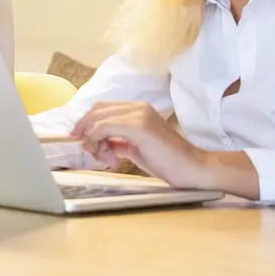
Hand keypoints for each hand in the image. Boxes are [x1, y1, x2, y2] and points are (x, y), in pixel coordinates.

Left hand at [70, 102, 207, 187]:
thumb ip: (116, 141)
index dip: (87, 123)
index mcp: (138, 109)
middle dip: (85, 130)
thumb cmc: (166, 161)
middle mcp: (138, 107)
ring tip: (106, 158)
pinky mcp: (139, 126)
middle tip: (88, 149)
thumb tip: (93, 142)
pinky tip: (111, 160)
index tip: (82, 141)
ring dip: (93, 140)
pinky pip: (105, 128)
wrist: (191, 169)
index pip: (102, 108)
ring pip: (98, 119)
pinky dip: (99, 143)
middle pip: (97, 110)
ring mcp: (139, 114)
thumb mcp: (133, 148)